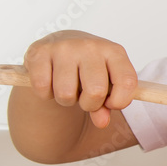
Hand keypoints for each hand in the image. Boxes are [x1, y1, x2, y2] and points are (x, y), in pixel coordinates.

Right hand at [23, 30, 137, 128]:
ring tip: (67, 88)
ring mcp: (64, 47)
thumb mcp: (104, 82)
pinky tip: (50, 82)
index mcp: (114, 52)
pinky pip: (42, 88)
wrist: (60, 43)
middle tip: (84, 97)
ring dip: (66, 100)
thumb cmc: (87, 68)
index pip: (127, 82)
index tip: (111, 104)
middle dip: (89, 104)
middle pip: (96, 92)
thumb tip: (102, 122)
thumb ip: (107, 104)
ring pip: (66, 93)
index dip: (120, 101)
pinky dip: (45, 93)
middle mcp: (91, 46)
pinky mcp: (39, 51)